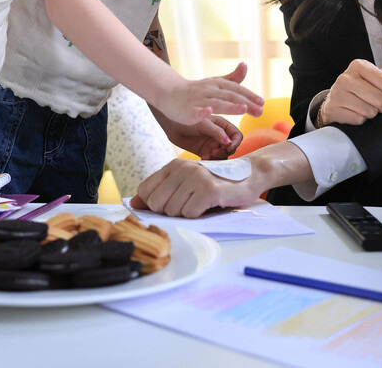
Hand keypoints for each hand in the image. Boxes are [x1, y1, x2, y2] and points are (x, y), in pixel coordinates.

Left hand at [130, 158, 260, 217]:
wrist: (248, 176)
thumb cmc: (214, 183)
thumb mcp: (185, 183)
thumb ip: (159, 191)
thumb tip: (133, 203)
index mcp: (173, 166)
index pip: (145, 191)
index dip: (154, 204)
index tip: (171, 202)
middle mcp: (183, 168)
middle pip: (156, 204)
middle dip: (170, 210)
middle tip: (189, 203)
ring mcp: (196, 177)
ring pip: (172, 211)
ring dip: (187, 213)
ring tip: (200, 203)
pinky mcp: (209, 190)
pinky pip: (190, 213)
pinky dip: (198, 215)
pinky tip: (209, 205)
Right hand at [157, 62, 263, 125]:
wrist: (169, 93)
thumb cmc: (195, 90)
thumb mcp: (215, 82)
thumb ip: (232, 78)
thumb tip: (245, 64)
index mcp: (217, 84)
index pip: (236, 89)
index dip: (250, 95)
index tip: (262, 103)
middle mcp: (209, 91)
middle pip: (230, 96)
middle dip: (246, 103)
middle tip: (260, 111)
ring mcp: (198, 100)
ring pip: (216, 103)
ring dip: (230, 106)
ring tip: (243, 109)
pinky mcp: (188, 111)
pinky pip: (196, 111)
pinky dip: (202, 111)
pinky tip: (209, 112)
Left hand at [162, 116, 242, 158]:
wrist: (171, 123)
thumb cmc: (188, 118)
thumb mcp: (204, 124)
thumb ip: (217, 132)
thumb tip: (229, 142)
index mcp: (223, 125)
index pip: (236, 135)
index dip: (235, 142)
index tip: (228, 147)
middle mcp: (220, 135)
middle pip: (231, 148)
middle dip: (224, 152)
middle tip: (214, 152)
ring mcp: (212, 144)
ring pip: (223, 156)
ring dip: (217, 158)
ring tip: (206, 155)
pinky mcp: (204, 152)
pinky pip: (212, 160)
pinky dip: (210, 161)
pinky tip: (202, 158)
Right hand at [318, 59, 381, 126]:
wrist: (337, 99)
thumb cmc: (364, 87)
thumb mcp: (381, 78)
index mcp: (360, 65)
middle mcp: (346, 77)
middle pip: (381, 99)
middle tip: (380, 104)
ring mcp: (337, 93)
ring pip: (370, 111)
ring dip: (373, 113)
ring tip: (365, 106)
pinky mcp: (333, 109)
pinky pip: (359, 120)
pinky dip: (361, 120)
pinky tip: (356, 112)